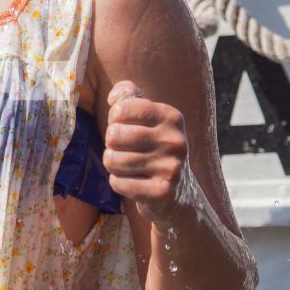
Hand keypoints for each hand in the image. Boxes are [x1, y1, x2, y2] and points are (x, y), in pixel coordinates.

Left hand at [103, 80, 192, 221]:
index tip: (124, 127)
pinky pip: (118, 183)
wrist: (179, 193)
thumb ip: (129, 97)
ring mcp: (171, 167)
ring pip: (113, 160)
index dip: (114, 120)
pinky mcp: (162, 192)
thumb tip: (115, 97)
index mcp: (171, 116)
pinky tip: (133, 182)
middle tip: (122, 150)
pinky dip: (118, 183)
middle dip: (110, 144)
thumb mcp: (148, 117)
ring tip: (127, 166)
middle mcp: (175, 140)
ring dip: (112, 165)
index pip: (121, 109)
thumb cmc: (154, 147)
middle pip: (114, 135)